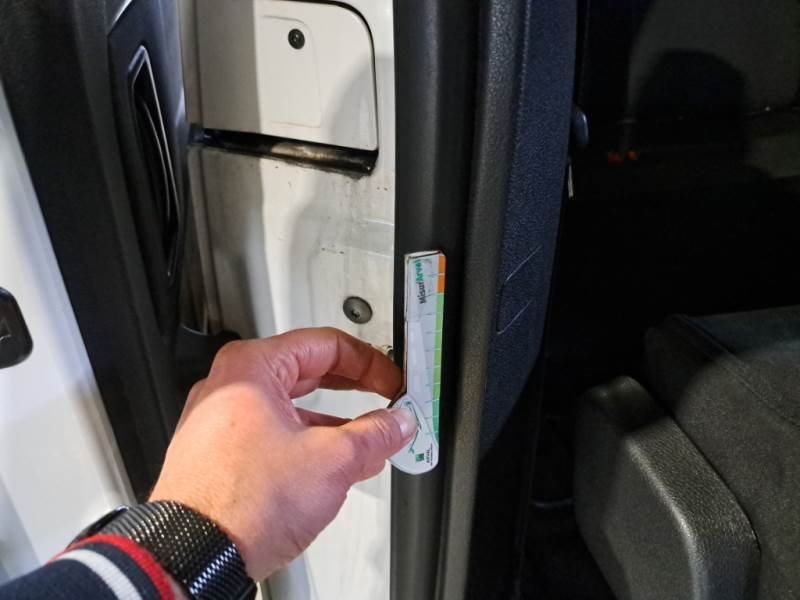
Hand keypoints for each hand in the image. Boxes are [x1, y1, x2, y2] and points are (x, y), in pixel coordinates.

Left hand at [149, 327, 413, 580]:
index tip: (392, 383)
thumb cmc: (238, 503)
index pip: (327, 345)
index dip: (371, 363)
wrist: (192, 557)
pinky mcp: (218, 453)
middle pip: (307, 372)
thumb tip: (396, 423)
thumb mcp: (331, 461)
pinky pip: (272, 433)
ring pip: (291, 406)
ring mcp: (219, 421)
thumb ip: (374, 435)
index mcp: (252, 367)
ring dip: (333, 421)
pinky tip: (329, 465)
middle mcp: (228, 387)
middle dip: (354, 390)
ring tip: (366, 440)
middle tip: (384, 400)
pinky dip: (306, 442)